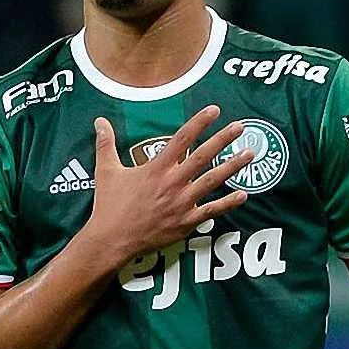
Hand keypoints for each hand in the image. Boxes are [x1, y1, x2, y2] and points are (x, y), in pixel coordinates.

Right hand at [84, 105, 253, 265]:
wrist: (112, 239)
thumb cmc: (109, 205)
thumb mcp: (106, 171)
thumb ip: (106, 144)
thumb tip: (99, 121)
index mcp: (156, 168)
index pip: (182, 139)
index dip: (199, 122)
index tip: (214, 110)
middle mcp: (173, 182)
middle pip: (203, 156)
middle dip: (223, 140)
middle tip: (240, 127)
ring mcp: (182, 202)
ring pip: (213, 180)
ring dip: (233, 166)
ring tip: (250, 154)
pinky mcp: (186, 221)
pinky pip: (212, 210)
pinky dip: (228, 203)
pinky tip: (244, 194)